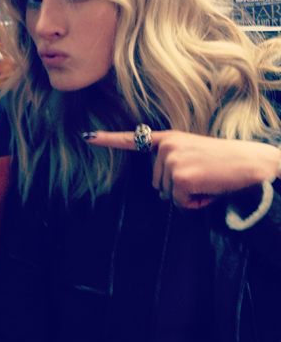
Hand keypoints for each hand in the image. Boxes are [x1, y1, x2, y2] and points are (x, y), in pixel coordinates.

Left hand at [86, 130, 280, 208]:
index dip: (107, 140)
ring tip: (209, 181)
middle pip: (156, 184)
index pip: (133, 139)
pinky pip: (179, 204)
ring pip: (167, 195)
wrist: (256, 164)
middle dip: (179, 187)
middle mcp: (166, 147)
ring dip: (187, 196)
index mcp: (169, 139)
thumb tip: (160, 185)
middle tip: (204, 176)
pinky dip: (195, 204)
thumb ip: (172, 161)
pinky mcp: (180, 177)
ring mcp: (171, 161)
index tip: (86, 137)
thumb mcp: (194, 153)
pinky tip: (210, 190)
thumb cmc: (227, 163)